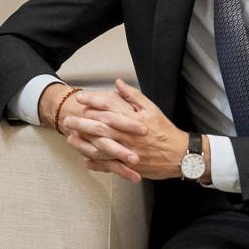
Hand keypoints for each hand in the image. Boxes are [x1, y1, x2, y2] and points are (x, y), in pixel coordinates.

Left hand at [59, 79, 188, 180]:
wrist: (180, 155)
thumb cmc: (165, 131)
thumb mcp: (152, 109)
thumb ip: (133, 96)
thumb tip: (118, 83)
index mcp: (133, 119)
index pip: (109, 107)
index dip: (92, 102)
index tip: (80, 99)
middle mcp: (128, 135)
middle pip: (100, 127)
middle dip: (81, 123)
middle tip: (67, 120)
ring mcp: (127, 151)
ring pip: (101, 147)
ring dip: (84, 143)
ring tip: (70, 139)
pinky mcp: (129, 165)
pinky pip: (109, 165)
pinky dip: (96, 163)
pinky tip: (84, 160)